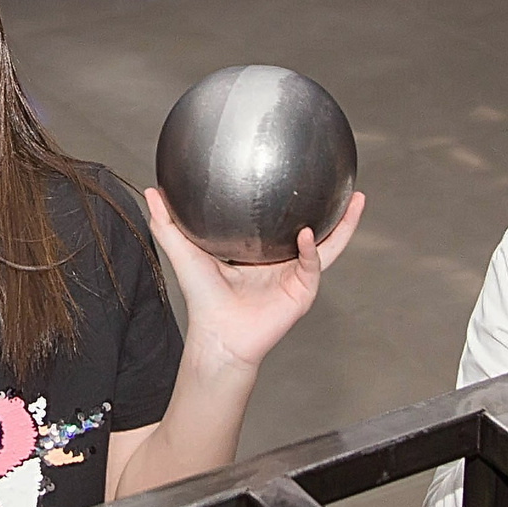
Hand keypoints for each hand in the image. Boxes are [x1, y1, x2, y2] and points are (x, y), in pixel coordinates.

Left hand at [144, 188, 364, 369]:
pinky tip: (307, 232)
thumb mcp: (184, 252)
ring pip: (328, 245)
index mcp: (262, 252)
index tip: (299, 172)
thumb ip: (168, 224)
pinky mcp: (301, 292)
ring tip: (356, 200)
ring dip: (345, 224)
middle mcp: (283, 261)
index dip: (293, 199)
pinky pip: (312, 265)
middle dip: (333, 208)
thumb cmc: (203, 300)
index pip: (283, 220)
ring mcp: (296, 276)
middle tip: (344, 182)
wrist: (216, 334)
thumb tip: (151, 192)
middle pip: (315, 228)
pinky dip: (310, 250)